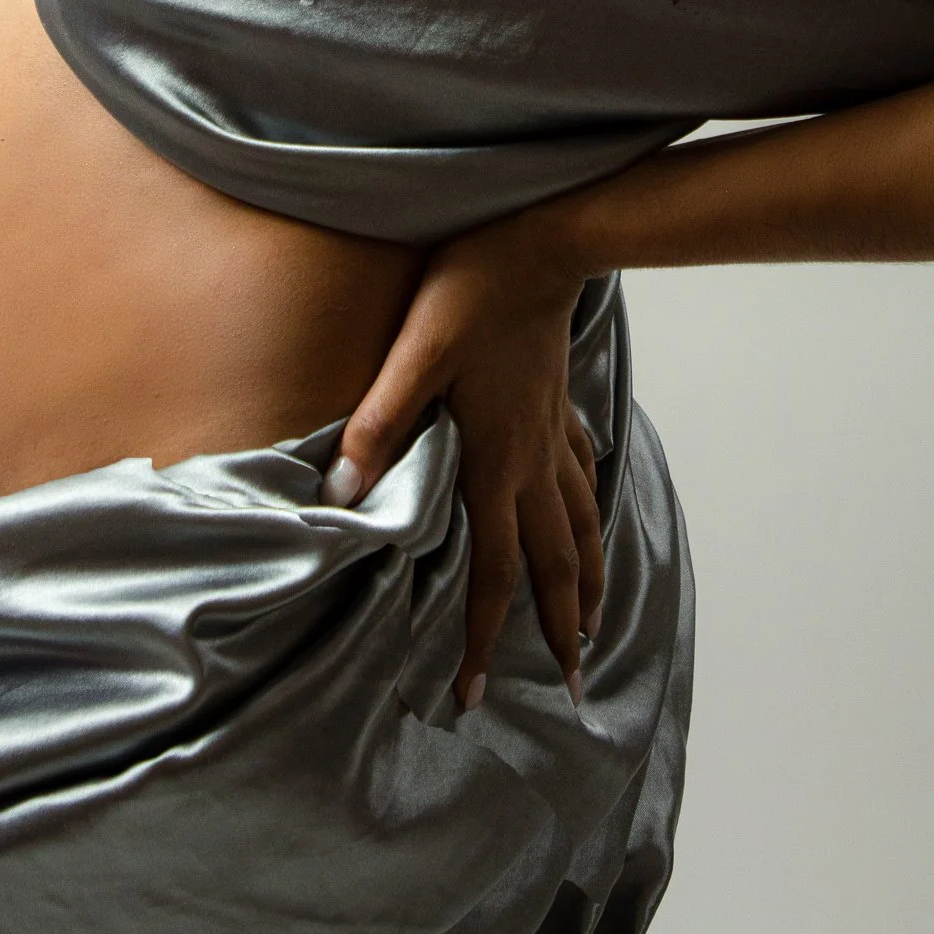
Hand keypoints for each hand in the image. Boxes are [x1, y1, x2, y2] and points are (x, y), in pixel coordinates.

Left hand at [321, 217, 602, 711]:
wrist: (542, 239)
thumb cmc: (471, 290)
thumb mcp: (416, 352)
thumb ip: (380, 423)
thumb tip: (341, 494)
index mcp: (495, 460)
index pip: (494, 571)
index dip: (484, 637)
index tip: (475, 693)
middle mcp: (532, 460)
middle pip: (553, 565)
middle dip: (558, 631)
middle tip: (570, 689)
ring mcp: (552, 433)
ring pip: (581, 526)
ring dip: (588, 584)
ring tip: (593, 628)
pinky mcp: (558, 402)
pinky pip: (583, 475)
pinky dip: (590, 512)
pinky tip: (592, 516)